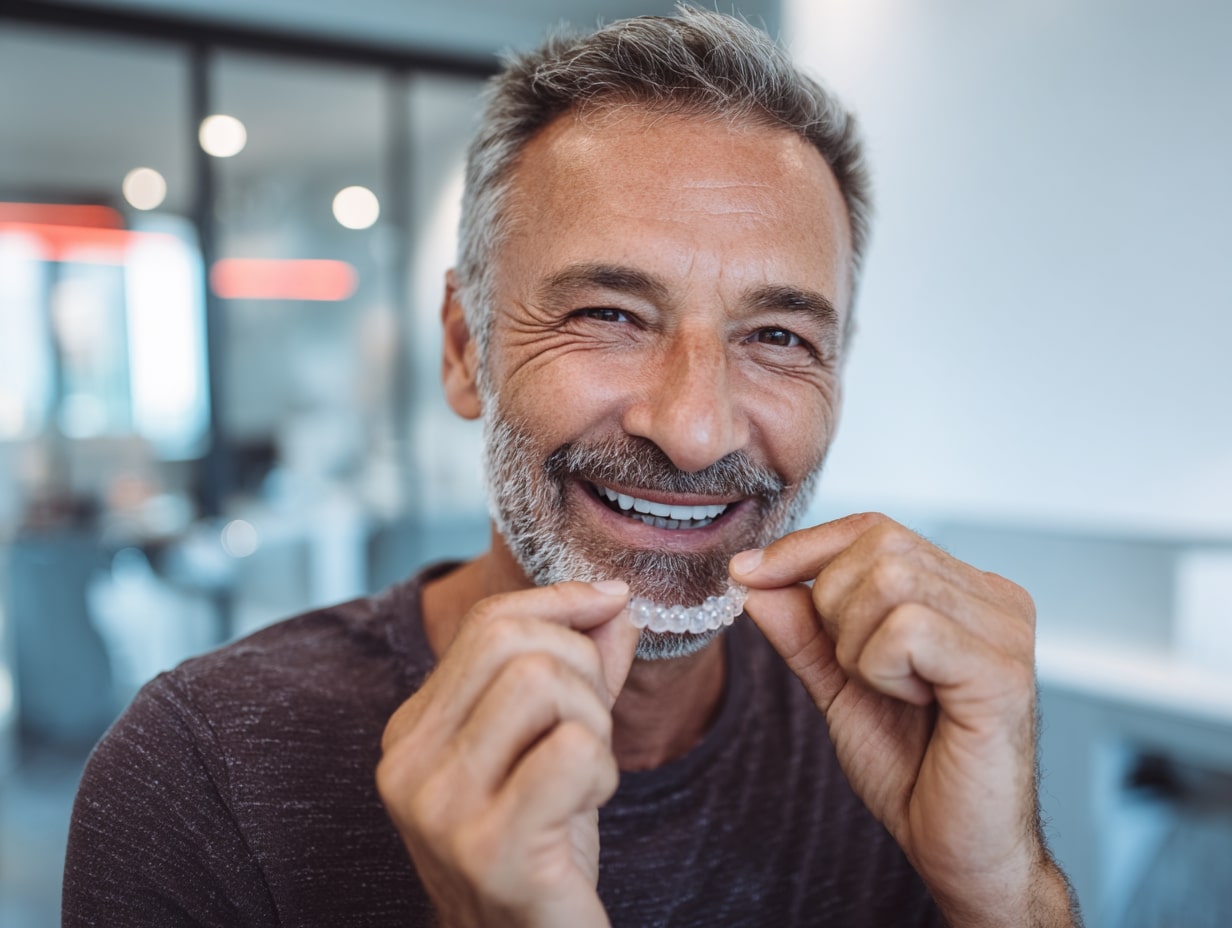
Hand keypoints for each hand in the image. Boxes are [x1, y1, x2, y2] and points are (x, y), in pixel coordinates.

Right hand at [377, 581, 639, 927]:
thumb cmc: (542, 848)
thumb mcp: (551, 745)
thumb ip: (578, 671)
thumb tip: (611, 599)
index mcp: (412, 731)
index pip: (488, 623)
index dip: (561, 601)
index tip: (612, 600)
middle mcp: (409, 763)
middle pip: (517, 644)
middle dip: (583, 672)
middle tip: (589, 732)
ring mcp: (441, 807)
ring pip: (543, 683)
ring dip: (593, 724)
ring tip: (584, 774)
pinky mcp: (488, 848)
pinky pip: (572, 750)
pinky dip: (600, 770)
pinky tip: (584, 808)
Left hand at [731, 513, 1074, 926]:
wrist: (959, 851)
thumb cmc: (914, 768)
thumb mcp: (839, 685)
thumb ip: (802, 629)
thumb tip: (754, 577)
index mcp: (964, 591)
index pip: (874, 528)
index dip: (804, 546)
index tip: (747, 573)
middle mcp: (995, 598)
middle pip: (878, 545)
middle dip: (834, 607)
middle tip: (859, 671)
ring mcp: (1006, 630)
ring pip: (889, 581)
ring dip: (859, 645)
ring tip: (892, 692)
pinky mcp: (1001, 671)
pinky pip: (907, 628)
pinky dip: (882, 668)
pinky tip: (914, 705)